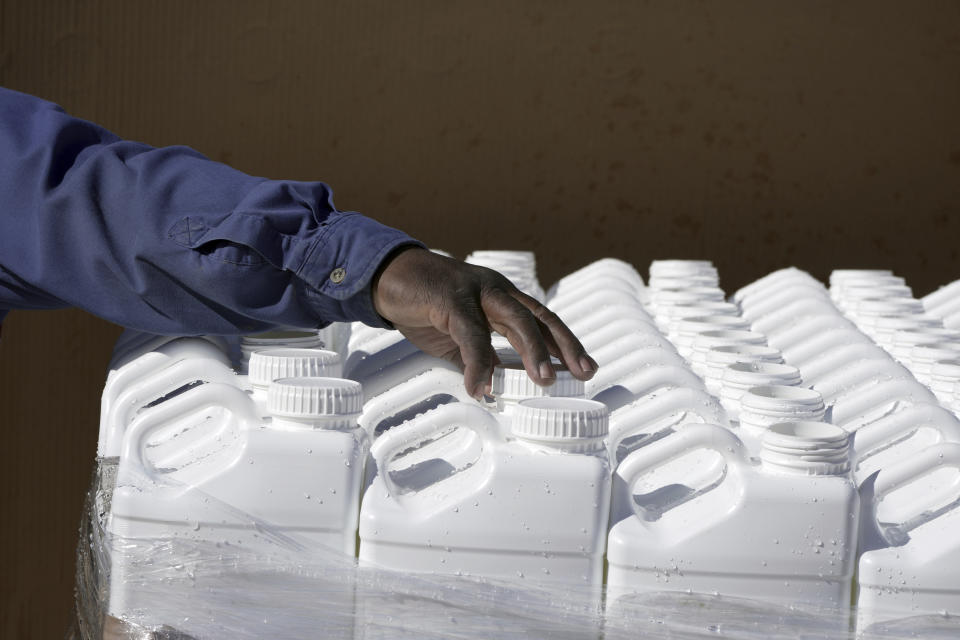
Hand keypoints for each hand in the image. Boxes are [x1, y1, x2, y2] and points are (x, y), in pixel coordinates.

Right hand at [371, 247, 597, 398]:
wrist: (387, 276)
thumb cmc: (425, 304)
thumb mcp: (458, 334)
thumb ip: (480, 355)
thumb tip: (497, 383)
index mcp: (502, 296)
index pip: (542, 319)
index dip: (566, 343)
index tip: (586, 367)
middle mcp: (496, 289)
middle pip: (538, 317)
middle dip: (563, 347)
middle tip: (581, 373)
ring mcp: (475, 291)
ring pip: (515, 319)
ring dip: (533, 351)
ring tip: (544, 380)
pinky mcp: (450, 298)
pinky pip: (470, 333)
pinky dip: (477, 362)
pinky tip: (480, 385)